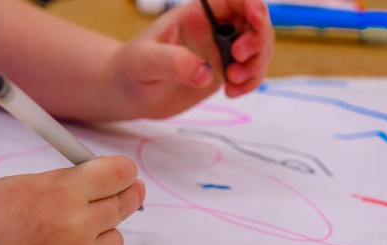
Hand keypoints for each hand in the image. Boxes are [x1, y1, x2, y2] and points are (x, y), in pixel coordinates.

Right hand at [0, 156, 143, 244]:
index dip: (123, 174)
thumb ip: (70, 182)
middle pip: (124, 205)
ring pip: (115, 242)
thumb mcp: (25, 184)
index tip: (124, 177)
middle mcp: (76, 226)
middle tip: (111, 202)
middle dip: (120, 199)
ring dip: (98, 240)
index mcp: (63, 191)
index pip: (121, 174)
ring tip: (59, 243)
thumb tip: (112, 180)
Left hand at [104, 0, 273, 119]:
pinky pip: (251, 72)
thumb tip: (204, 72)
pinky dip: (251, 82)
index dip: (251, 3)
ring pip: (258, 48)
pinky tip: (232, 92)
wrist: (128, 93)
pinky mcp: (223, 72)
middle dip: (258, 39)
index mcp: (196, 14)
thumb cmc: (130, 69)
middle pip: (255, 22)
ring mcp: (221, 51)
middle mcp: (214, 29)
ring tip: (232, 81)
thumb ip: (172, 62)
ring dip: (256, 64)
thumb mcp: (144, 62)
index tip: (255, 19)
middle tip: (238, 58)